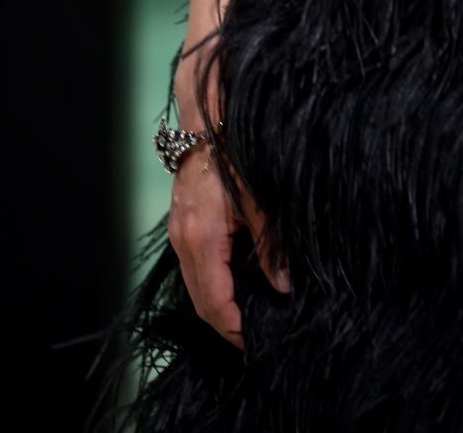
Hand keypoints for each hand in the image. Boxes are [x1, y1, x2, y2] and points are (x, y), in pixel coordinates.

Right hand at [166, 140, 288, 348]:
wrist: (206, 121)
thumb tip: (284, 286)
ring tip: (245, 317)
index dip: (233, 327)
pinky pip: (192, 268)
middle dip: (224, 324)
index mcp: (202, 240)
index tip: (255, 342)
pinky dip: (209, 284)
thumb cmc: (234, 155)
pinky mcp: (180, 225)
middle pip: (199, 301)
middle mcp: (183, 242)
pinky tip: (231, 285)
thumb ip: (270, 246)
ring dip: (215, 305)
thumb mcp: (258, 200)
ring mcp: (178, 234)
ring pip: (193, 285)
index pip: (214, 302)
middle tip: (253, 337)